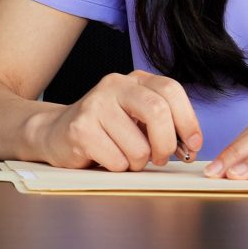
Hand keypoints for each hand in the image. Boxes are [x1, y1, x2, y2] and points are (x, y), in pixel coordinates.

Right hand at [25, 71, 202, 171]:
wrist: (56, 132)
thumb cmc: (105, 129)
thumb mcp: (136, 116)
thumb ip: (164, 123)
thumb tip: (191, 145)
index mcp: (135, 80)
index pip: (171, 91)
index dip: (188, 121)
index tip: (192, 145)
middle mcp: (115, 85)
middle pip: (158, 112)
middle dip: (166, 144)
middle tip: (161, 159)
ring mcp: (95, 105)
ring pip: (138, 146)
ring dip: (138, 163)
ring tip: (125, 157)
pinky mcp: (80, 129)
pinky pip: (117, 160)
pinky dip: (118, 168)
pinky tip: (106, 158)